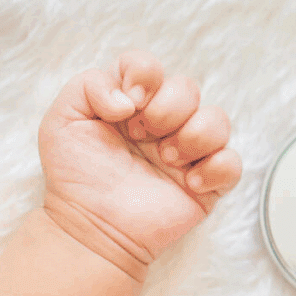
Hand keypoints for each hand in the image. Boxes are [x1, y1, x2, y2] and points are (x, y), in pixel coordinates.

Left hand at [38, 50, 241, 278]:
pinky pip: (232, 163)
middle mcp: (162, 124)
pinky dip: (215, 168)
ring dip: (193, 136)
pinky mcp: (206, 186)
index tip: (127, 108)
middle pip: (188, 88)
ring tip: (166, 160)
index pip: (150, 67)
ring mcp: (187, 154)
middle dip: (167, 108)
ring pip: (218, 120)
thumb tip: (130, 99)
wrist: (90, 228)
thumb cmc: (75, 177)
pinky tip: (189, 183)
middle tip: (141, 137)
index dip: (144, 76)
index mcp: (132, 104)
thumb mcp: (63, 119)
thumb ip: (90, 85)